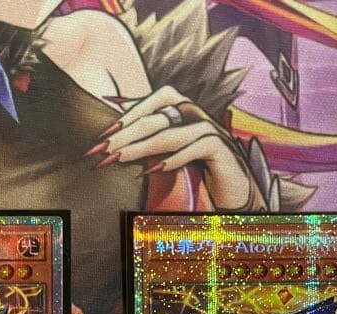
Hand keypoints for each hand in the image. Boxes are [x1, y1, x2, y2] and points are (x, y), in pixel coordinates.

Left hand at [86, 85, 261, 210]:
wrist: (233, 190)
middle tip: (105, 149)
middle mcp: (197, 114)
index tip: (103, 135)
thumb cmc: (199, 170)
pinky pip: (196, 147)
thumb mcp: (170, 152)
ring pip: (172, 133)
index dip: (128, 114)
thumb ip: (149, 137)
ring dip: (142, 147)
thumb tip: (114, 123)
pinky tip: (154, 170)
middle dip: (127, 133)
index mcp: (184, 110)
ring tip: (120, 159)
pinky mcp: (222, 148)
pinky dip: (174, 158)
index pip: (154, 100)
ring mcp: (211, 129)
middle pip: (158, 116)